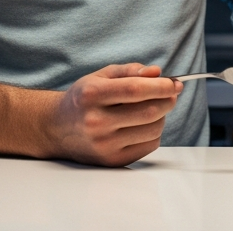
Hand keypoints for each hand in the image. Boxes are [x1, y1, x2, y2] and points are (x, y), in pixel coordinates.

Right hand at [45, 63, 181, 166]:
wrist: (57, 128)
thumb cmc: (83, 98)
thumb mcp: (100, 76)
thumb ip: (130, 71)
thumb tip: (157, 72)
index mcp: (91, 95)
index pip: (136, 90)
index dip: (161, 86)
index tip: (175, 83)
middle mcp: (95, 121)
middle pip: (149, 111)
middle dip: (168, 100)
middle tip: (171, 94)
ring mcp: (103, 144)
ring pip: (153, 129)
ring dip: (162, 117)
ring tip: (153, 109)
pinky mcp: (111, 160)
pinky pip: (149, 146)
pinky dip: (154, 133)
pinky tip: (143, 125)